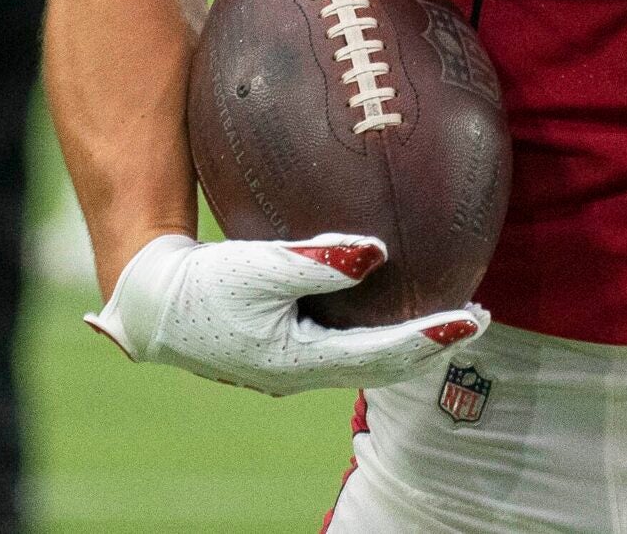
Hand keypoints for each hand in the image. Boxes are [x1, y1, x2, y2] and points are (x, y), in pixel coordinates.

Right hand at [86, 232, 486, 397]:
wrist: (148, 304)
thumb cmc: (200, 284)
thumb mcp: (257, 266)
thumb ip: (317, 261)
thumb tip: (379, 252)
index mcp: (300, 362)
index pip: (383, 356)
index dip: (432, 339)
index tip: (474, 318)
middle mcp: (302, 373)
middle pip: (384, 368)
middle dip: (431, 346)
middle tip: (478, 318)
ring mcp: (293, 365)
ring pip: (366, 360)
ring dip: (408, 342)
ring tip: (447, 315)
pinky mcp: (284, 348)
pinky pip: (345, 344)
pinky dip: (377, 329)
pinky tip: (388, 296)